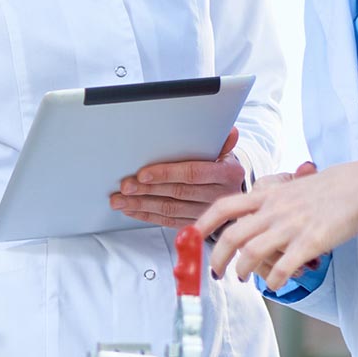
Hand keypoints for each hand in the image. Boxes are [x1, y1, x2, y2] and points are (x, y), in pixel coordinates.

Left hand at [110, 128, 246, 227]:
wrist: (237, 198)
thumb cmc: (223, 170)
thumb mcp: (227, 154)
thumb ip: (221, 143)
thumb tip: (229, 132)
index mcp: (227, 174)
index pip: (193, 173)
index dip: (166, 173)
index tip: (143, 174)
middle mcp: (219, 196)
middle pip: (177, 192)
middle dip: (147, 190)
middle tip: (125, 186)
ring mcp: (207, 213)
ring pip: (169, 209)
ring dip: (141, 205)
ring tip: (120, 200)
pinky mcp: (195, 224)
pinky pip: (168, 221)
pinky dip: (146, 215)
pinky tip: (131, 210)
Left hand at [196, 157, 357, 290]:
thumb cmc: (326, 189)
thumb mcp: (288, 187)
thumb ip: (268, 201)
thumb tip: (249, 216)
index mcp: (266, 196)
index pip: (225, 207)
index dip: (203, 222)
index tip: (189, 236)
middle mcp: (273, 210)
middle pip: (232, 236)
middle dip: (217, 258)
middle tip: (216, 272)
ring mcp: (291, 226)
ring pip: (252, 254)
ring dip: (243, 271)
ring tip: (244, 278)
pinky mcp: (310, 242)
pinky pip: (284, 267)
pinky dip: (275, 281)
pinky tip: (275, 285)